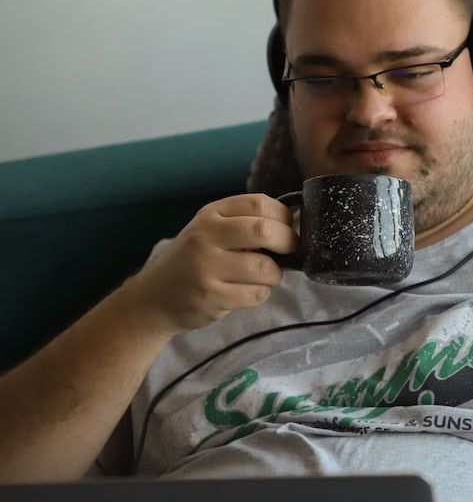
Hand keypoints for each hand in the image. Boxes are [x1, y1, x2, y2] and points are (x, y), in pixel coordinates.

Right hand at [120, 193, 298, 336]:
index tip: (287, 228)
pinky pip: (256, 293)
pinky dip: (261, 293)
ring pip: (265, 267)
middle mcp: (206, 236)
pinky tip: (246, 291)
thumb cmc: (192, 261)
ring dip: (274, 274)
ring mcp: (206, 267)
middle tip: (289, 251)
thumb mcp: (209, 231)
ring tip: (263, 276)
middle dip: (288, 242)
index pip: (259, 203)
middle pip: (265, 231)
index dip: (283, 216)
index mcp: (210, 215)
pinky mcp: (211, 296)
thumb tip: (292, 226)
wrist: (152, 298)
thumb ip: (243, 224)